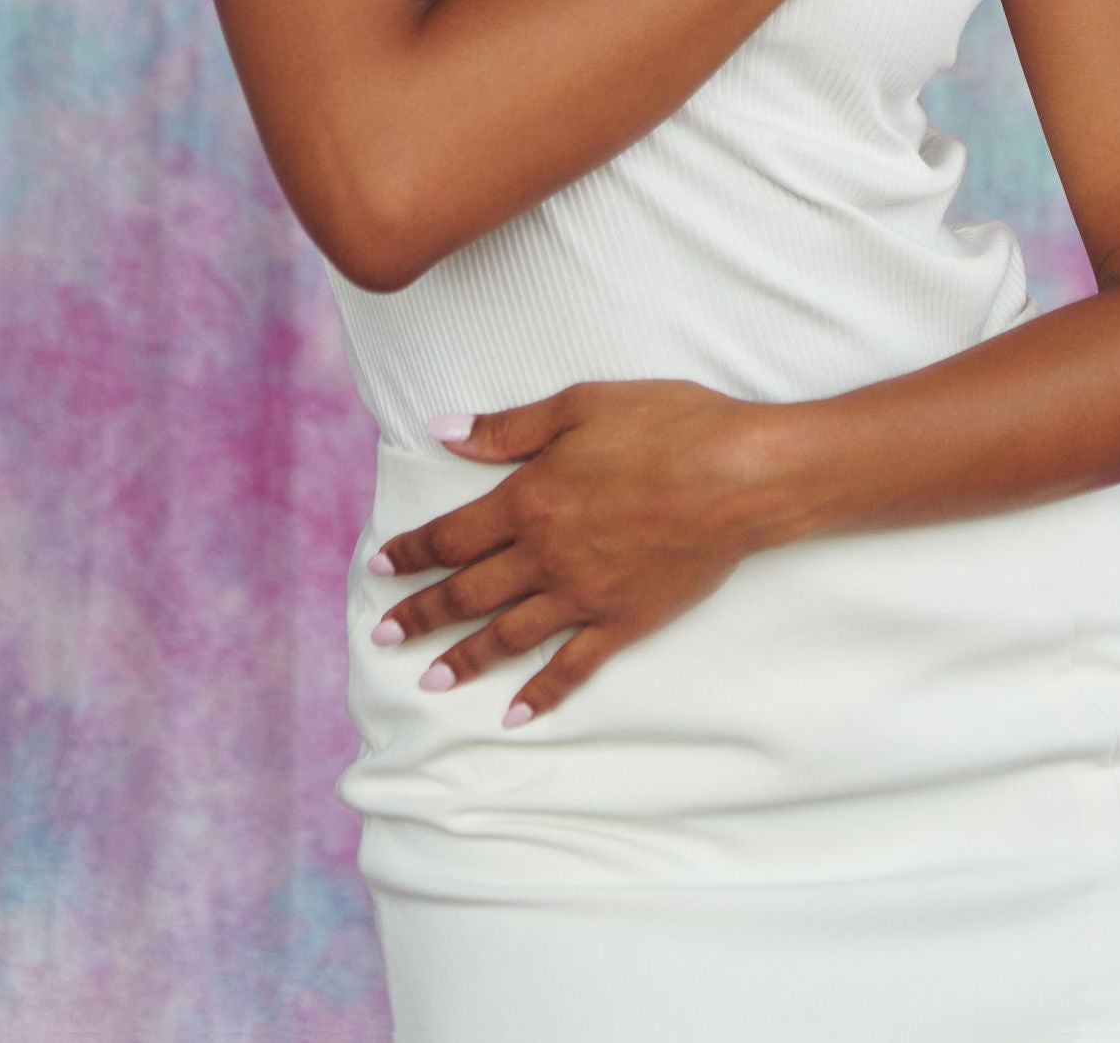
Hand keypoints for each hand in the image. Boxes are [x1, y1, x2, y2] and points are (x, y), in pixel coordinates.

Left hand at [364, 381, 777, 724]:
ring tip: (427, 680)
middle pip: (467, 592)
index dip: (412, 552)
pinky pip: (572, 667)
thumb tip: (444, 433)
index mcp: (529, 499)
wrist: (740, 474)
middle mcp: (546, 556)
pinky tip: (514, 714)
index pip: (452, 534)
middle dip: (420, 613)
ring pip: (507, 635)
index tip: (379, 568)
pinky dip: (540, 694)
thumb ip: (508, 428)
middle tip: (382, 636)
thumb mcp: (581, 405)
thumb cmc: (667, 425)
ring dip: (463, 659)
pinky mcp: (624, 623)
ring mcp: (584, 596)